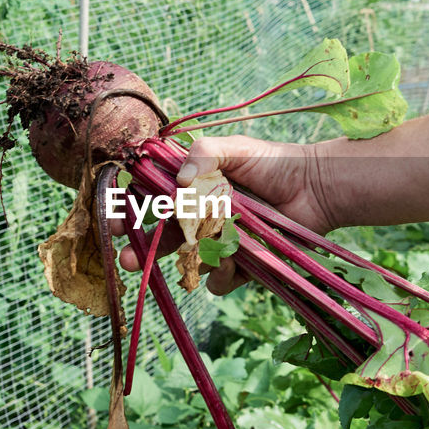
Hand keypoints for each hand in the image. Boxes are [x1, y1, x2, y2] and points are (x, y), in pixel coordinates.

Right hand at [117, 135, 337, 294]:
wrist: (315, 187)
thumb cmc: (274, 162)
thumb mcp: (236, 148)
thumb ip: (204, 154)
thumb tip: (180, 181)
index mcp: (192, 189)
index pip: (150, 201)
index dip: (129, 212)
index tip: (113, 222)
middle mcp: (201, 218)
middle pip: (161, 239)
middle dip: (139, 252)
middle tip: (125, 260)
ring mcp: (219, 244)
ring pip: (190, 263)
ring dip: (195, 258)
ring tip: (215, 245)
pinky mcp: (241, 265)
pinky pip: (219, 281)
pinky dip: (224, 273)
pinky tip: (236, 257)